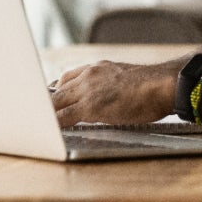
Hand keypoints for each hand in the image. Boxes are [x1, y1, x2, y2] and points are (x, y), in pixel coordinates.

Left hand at [50, 60, 174, 126]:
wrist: (163, 84)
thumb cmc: (153, 86)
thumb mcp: (125, 78)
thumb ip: (110, 84)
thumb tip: (107, 97)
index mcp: (97, 68)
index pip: (67, 78)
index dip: (56, 91)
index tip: (50, 100)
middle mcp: (88, 75)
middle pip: (56, 90)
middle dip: (46, 103)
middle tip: (37, 116)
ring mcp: (88, 90)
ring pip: (56, 102)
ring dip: (46, 115)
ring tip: (38, 126)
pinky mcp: (90, 106)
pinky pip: (63, 117)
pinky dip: (53, 124)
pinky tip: (49, 132)